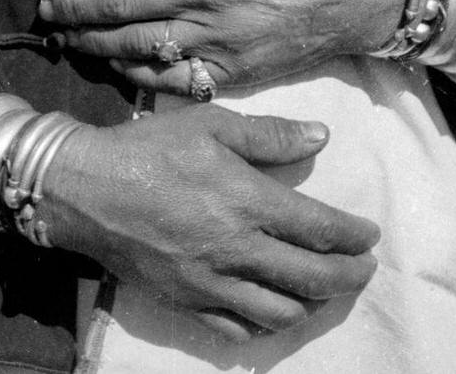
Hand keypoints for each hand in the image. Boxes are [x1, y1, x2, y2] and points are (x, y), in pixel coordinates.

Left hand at [37, 0, 404, 92]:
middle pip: (125, 4)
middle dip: (78, 9)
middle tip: (47, 11)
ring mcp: (219, 38)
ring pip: (141, 44)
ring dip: (95, 43)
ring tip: (66, 40)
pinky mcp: (234, 71)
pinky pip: (173, 79)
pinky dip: (138, 76)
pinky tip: (114, 68)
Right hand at [39, 107, 378, 341]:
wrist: (85, 190)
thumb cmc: (150, 149)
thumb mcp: (211, 124)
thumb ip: (270, 135)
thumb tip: (322, 136)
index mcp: (246, 201)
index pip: (318, 230)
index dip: (352, 237)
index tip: (370, 236)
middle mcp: (235, 249)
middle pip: (310, 278)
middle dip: (347, 277)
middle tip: (364, 269)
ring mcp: (210, 283)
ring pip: (280, 313)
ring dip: (312, 304)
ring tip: (323, 289)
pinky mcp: (186, 302)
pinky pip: (238, 330)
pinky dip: (267, 325)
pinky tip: (276, 311)